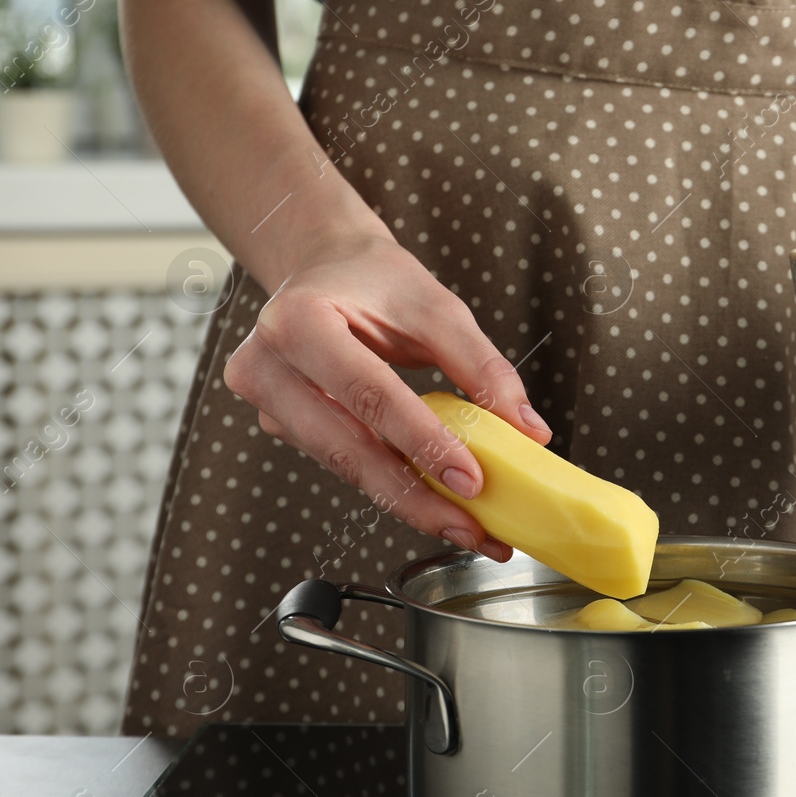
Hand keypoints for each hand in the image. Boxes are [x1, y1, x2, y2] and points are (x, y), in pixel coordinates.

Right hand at [224, 231, 551, 558]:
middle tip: (473, 529)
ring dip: (407, 502)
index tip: (471, 482)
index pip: (370, 395)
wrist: (324, 267)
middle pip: (347, 449)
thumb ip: (483, 367)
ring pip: (343, 467)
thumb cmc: (376, 281)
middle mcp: (266, 366)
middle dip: (416, 497)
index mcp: (298, 321)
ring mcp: (266, 402)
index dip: (422, 443)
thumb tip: (529, 430)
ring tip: (465, 527)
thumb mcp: (437, 308)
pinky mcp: (280, 426)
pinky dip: (390, 485)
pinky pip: (342, 463)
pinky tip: (432, 502)